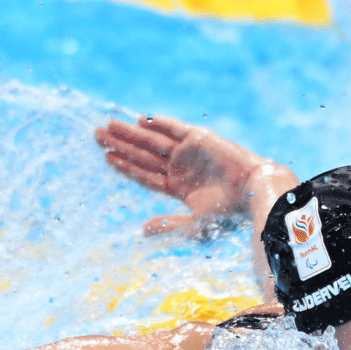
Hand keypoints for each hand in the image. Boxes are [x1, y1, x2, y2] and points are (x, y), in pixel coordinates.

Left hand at [95, 115, 279, 236]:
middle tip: (97, 134)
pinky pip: (174, 129)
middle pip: (142, 154)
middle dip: (120, 144)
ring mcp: (188, 152)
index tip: (106, 156)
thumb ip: (168, 225)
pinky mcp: (199, 138)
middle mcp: (179, 167)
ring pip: (152, 140)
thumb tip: (142, 230)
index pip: (144, 174)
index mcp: (177, 187)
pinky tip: (141, 119)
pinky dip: (159, 123)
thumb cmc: (228, 212)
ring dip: (131, 132)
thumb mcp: (194, 224)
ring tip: (109, 125)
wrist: (253, 191)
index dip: (125, 165)